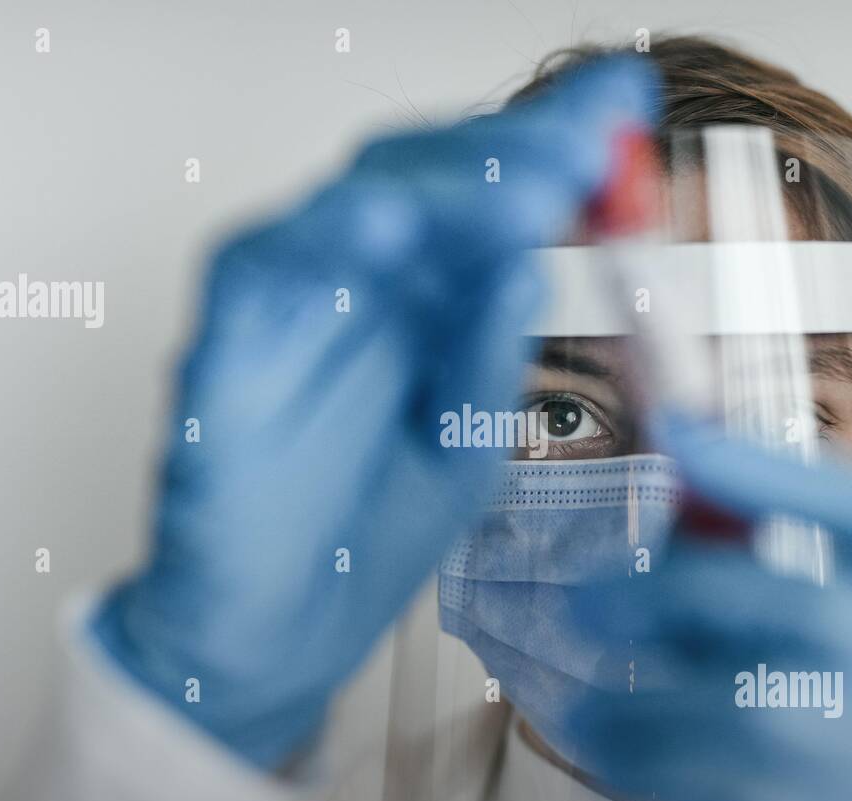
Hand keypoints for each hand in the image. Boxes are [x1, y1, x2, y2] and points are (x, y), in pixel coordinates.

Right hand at [92, 57, 658, 767]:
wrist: (280, 642)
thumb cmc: (364, 537)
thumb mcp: (464, 443)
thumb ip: (486, 355)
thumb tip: (526, 262)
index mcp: (419, 305)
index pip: (482, 201)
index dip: (551, 147)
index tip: (628, 106)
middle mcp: (354, 291)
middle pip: (423, 180)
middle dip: (510, 155)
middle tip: (589, 144)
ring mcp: (287, 314)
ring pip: (349, 207)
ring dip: (439, 191)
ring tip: (527, 191)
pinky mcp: (223, 354)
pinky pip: (258, 274)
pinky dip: (320, 242)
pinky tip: (388, 229)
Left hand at [557, 412, 851, 800]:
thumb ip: (780, 562)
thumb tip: (676, 486)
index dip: (765, 465)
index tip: (675, 426)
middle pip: (767, 597)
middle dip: (657, 592)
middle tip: (583, 601)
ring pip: (711, 693)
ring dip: (628, 694)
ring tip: (591, 703)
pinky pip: (683, 765)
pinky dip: (625, 750)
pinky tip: (607, 743)